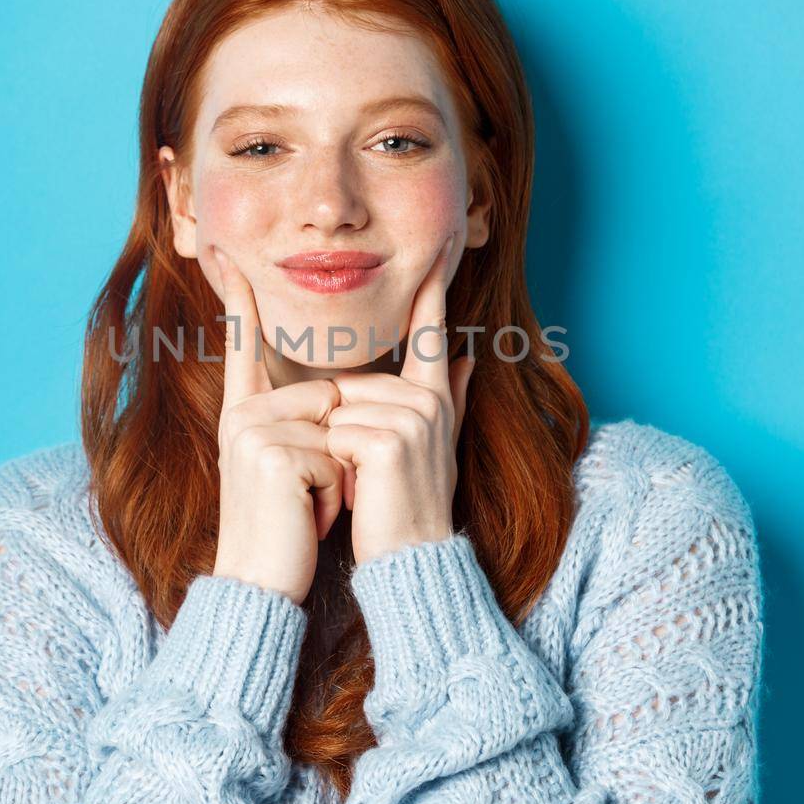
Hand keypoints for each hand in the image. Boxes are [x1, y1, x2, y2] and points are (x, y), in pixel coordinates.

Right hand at [209, 245, 346, 605]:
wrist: (261, 587)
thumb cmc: (293, 530)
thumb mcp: (317, 471)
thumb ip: (342, 422)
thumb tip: (450, 362)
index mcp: (247, 414)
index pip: (244, 346)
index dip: (238, 301)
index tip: (227, 257)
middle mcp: (241, 415)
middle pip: (329, 393)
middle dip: (341, 452)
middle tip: (309, 497)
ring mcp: (250, 431)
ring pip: (336, 423)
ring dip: (340, 477)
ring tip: (307, 509)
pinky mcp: (267, 454)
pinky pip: (333, 454)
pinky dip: (333, 495)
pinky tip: (306, 520)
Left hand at [325, 232, 474, 566]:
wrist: (410, 560)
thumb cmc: (409, 506)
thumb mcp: (434, 447)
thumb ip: (450, 396)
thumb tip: (467, 355)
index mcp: (433, 396)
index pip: (429, 331)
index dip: (432, 288)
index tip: (441, 243)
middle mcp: (428, 400)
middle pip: (351, 382)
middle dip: (341, 427)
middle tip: (366, 475)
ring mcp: (412, 418)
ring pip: (338, 408)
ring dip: (336, 450)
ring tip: (365, 485)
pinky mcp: (390, 440)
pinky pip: (336, 433)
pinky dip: (335, 465)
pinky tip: (360, 491)